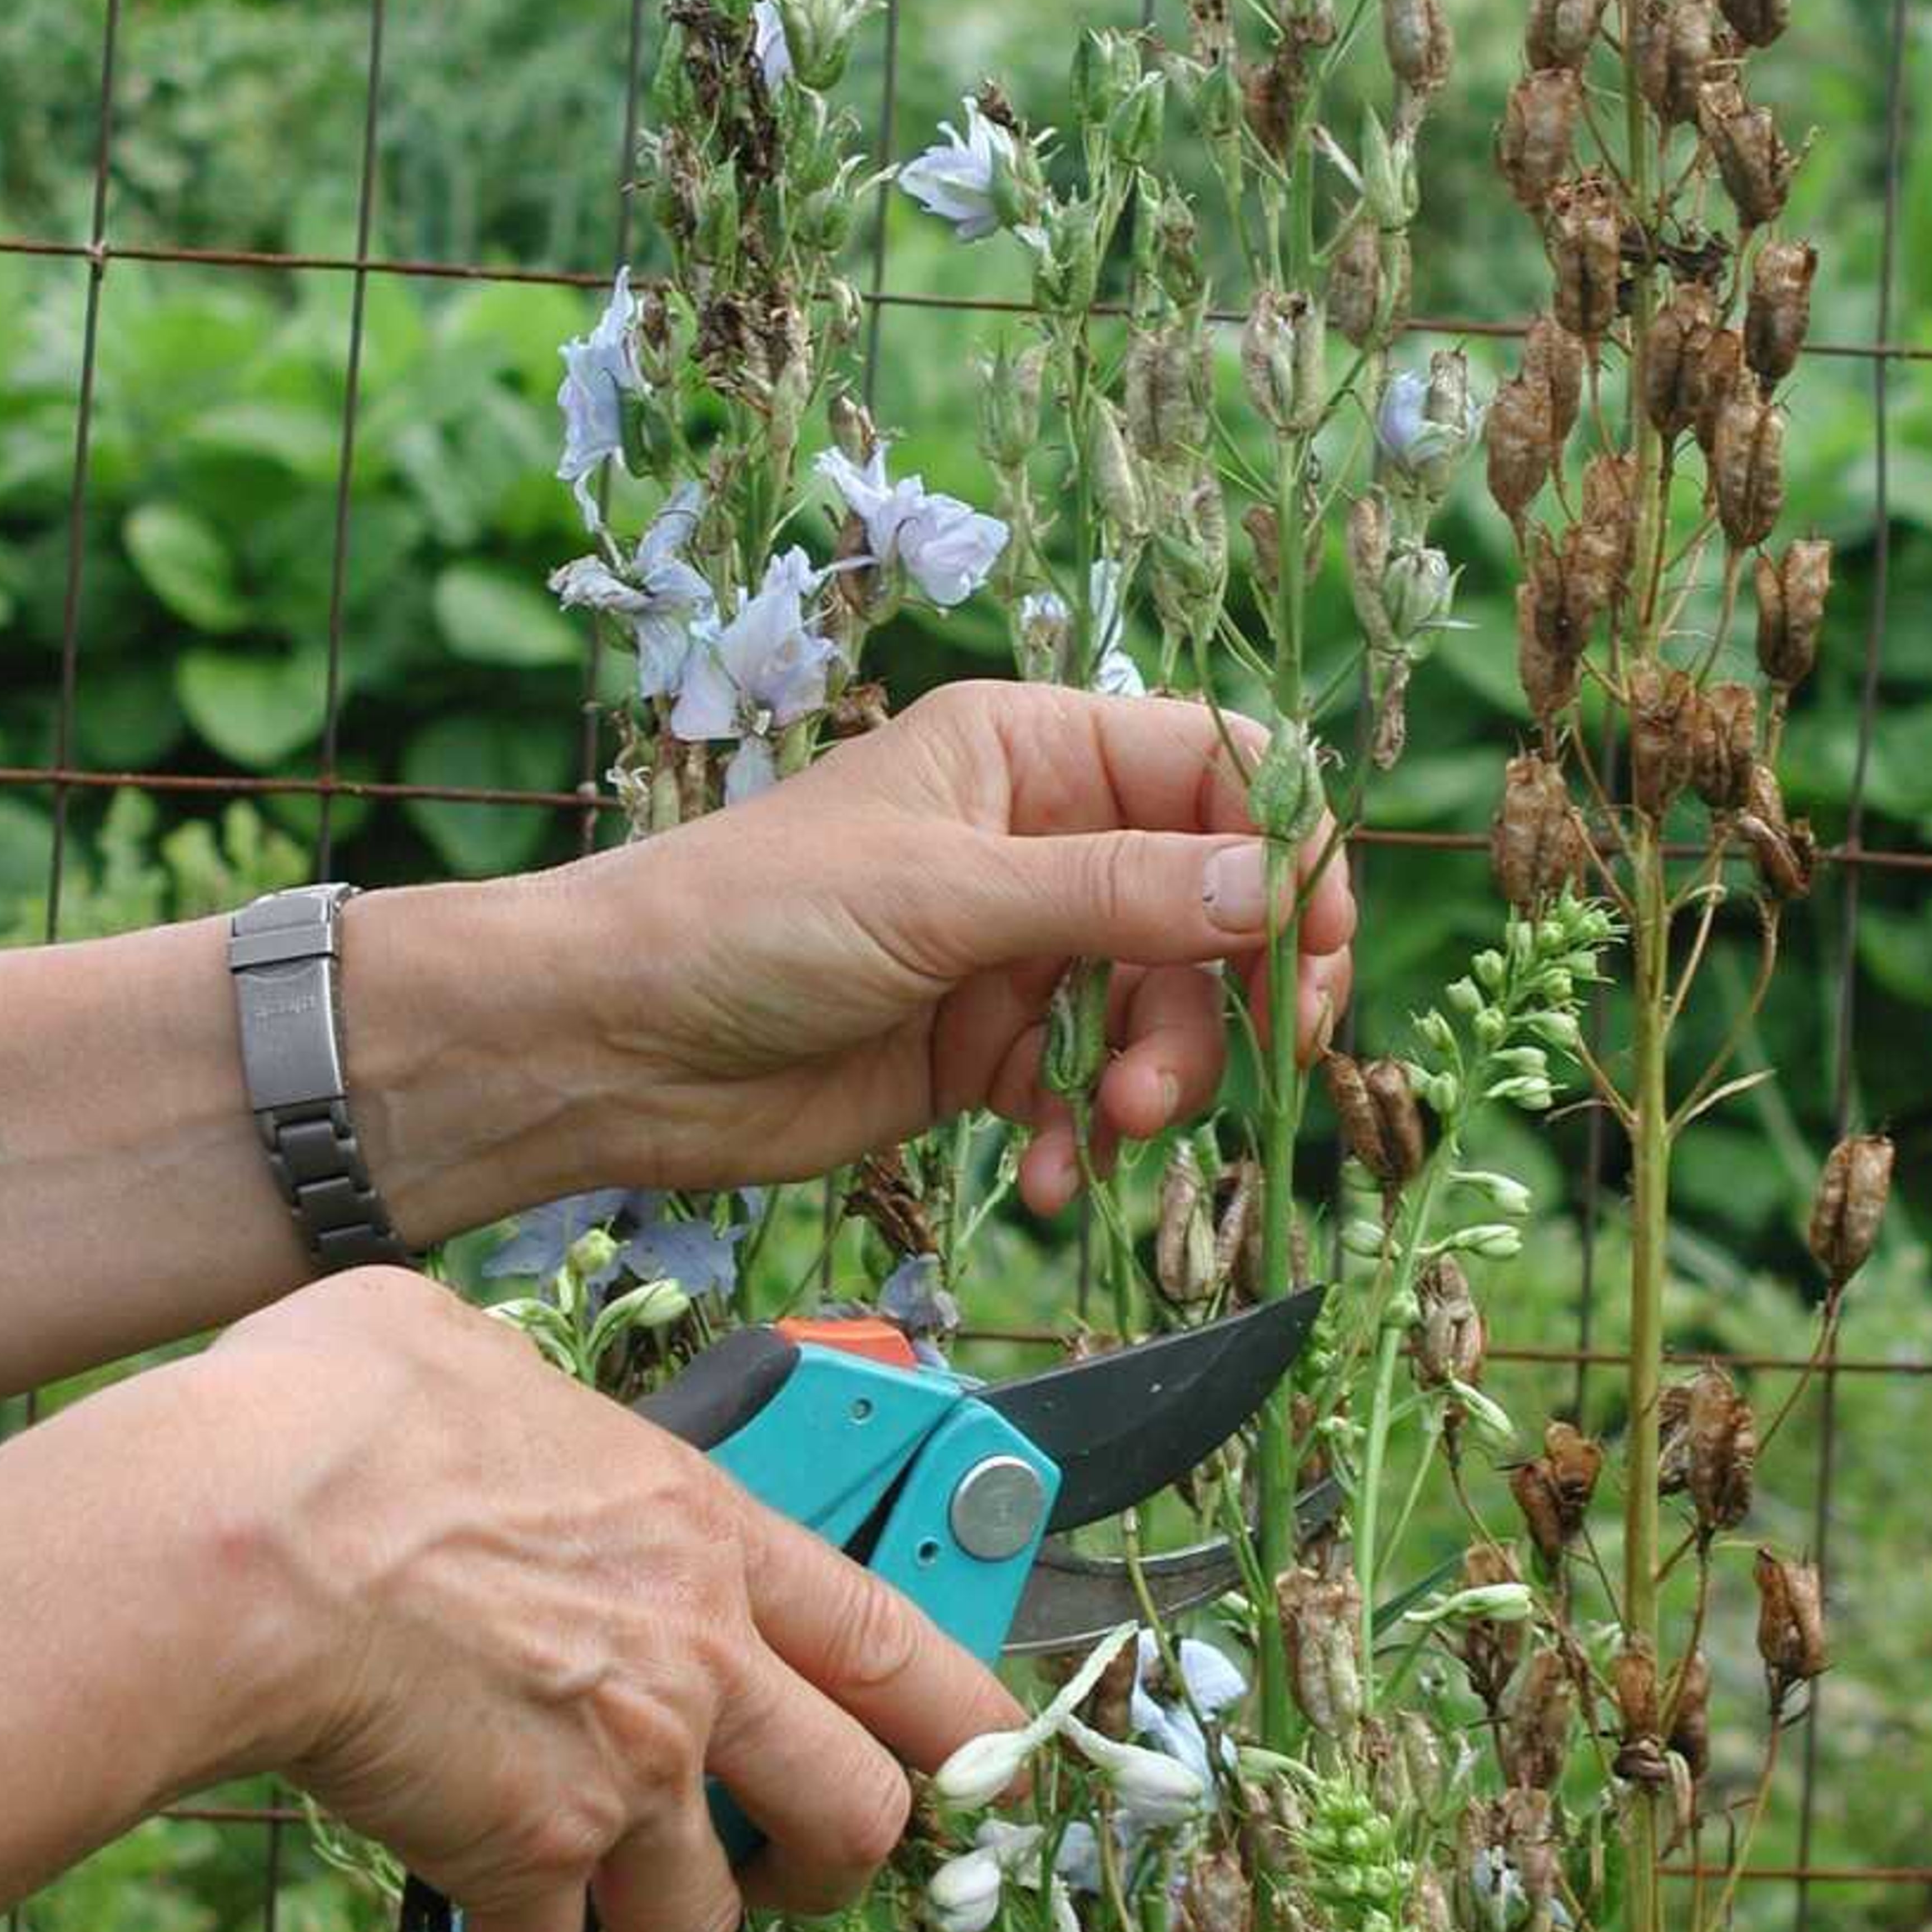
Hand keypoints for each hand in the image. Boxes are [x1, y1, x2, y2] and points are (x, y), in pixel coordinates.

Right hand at [203, 1267, 1018, 1931]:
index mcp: (700, 1534)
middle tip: (779, 1873)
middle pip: (851, 1811)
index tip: (986, 1758)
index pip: (886, 1636)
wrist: (247, 1537)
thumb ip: (517, 1400)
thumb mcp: (461, 1351)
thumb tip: (472, 1396)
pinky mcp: (524, 1859)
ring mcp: (621, 1770)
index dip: (959, 1710)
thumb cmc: (339, 1422)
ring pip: (705, 1927)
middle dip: (829, 1865)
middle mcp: (692, 1659)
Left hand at [568, 682, 1356, 1213]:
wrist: (614, 1047)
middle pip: (1210, 904)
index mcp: (1029, 753)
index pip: (1214, 769)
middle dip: (1230, 992)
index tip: (1317, 945)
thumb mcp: (942, 894)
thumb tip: (1272, 885)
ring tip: (1113, 1129)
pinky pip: (1090, 1092)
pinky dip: (1090, 1139)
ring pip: (1162, 1008)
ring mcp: (1015, 952)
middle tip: (1255, 1068)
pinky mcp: (986, 1053)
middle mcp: (1037, 842)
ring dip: (1161, 1077)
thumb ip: (1114, 895)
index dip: (1283, 849)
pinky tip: (1058, 1178)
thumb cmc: (748, 920)